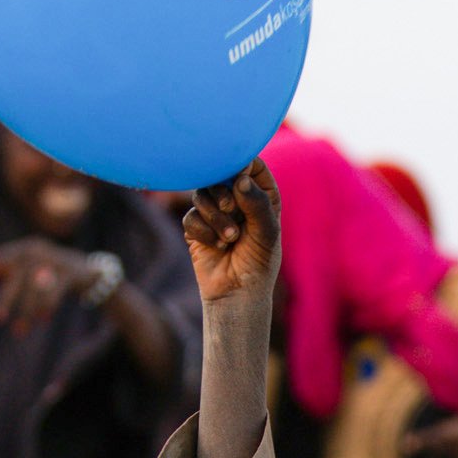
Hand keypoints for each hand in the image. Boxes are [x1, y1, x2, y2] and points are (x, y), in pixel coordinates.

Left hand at [0, 239, 95, 336]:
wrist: (89, 271)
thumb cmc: (51, 272)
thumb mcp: (30, 268)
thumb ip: (8, 269)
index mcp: (25, 249)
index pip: (2, 259)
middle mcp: (38, 252)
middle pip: (17, 278)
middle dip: (6, 300)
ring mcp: (54, 262)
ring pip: (35, 291)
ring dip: (27, 313)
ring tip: (19, 332)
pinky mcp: (69, 274)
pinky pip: (53, 295)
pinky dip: (46, 309)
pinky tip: (43, 320)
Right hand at [183, 162, 281, 308]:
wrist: (237, 294)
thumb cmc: (259, 262)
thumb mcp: (266, 232)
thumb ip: (256, 203)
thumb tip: (239, 179)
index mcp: (260, 194)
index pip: (250, 164)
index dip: (242, 165)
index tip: (239, 179)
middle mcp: (236, 199)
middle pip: (219, 174)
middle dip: (223, 192)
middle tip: (230, 208)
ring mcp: (214, 211)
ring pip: (202, 194)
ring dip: (215, 216)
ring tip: (230, 238)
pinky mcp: (196, 227)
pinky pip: (191, 216)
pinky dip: (203, 231)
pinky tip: (217, 246)